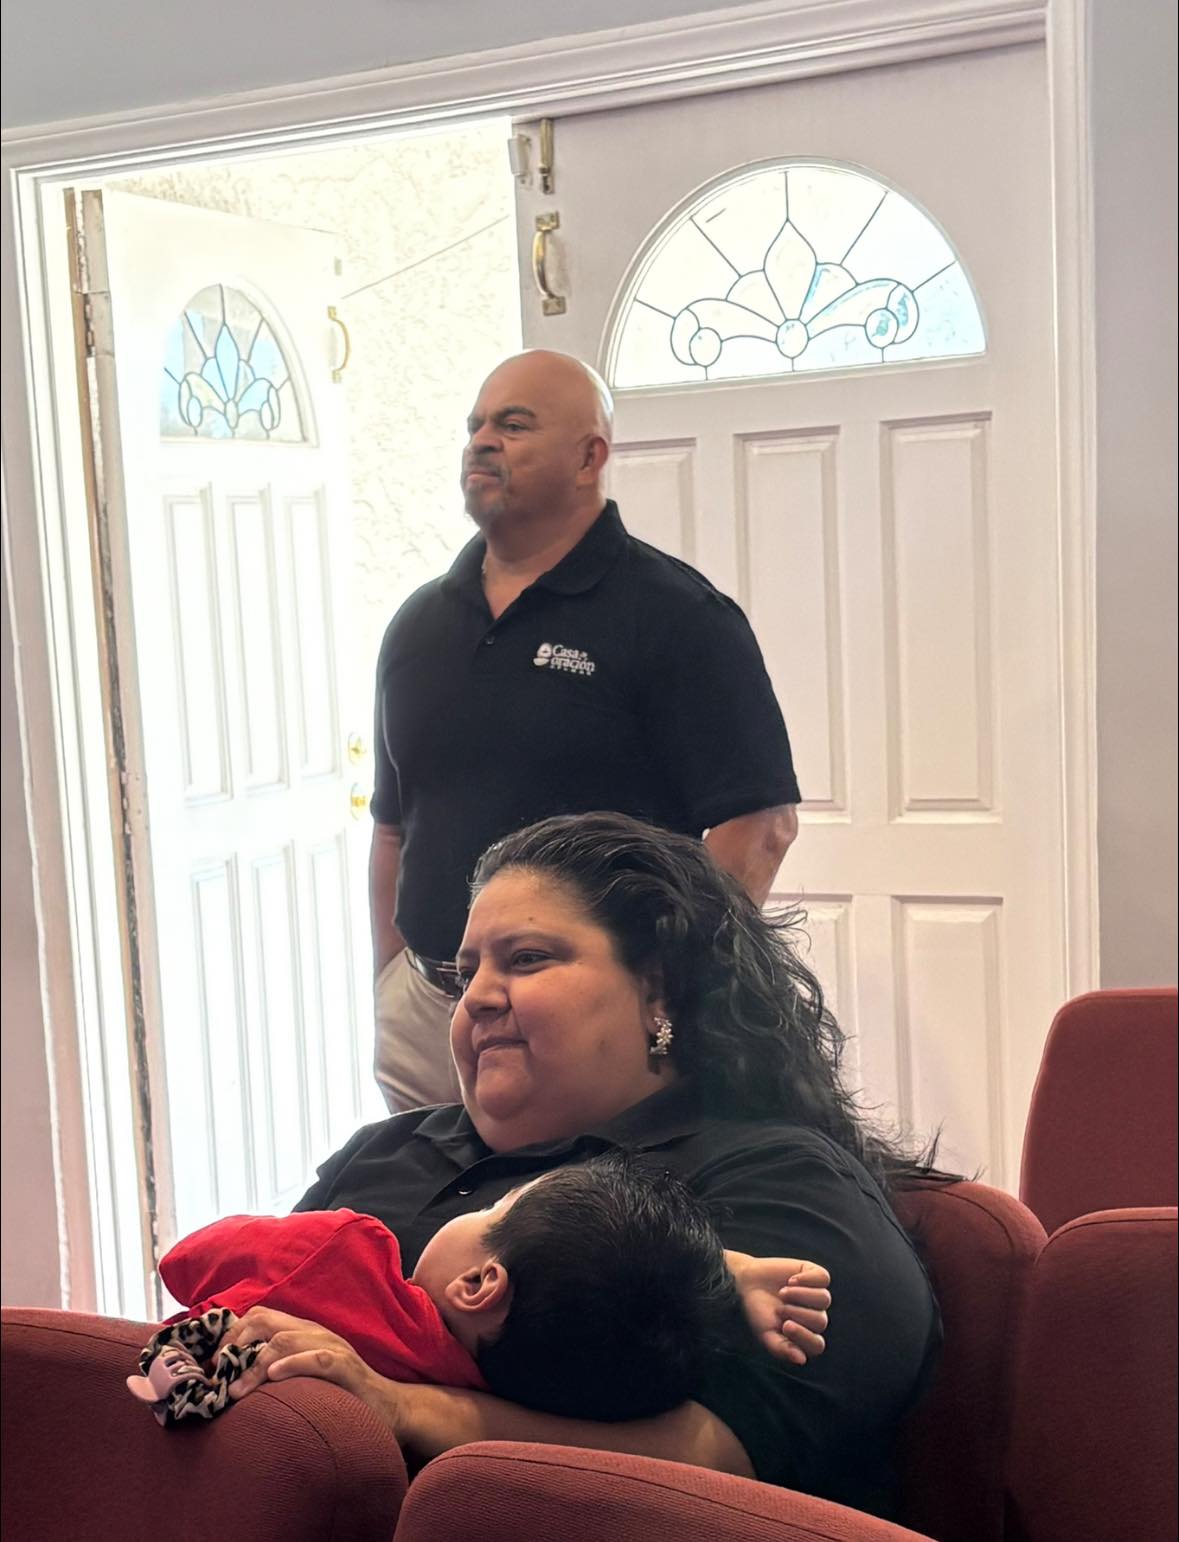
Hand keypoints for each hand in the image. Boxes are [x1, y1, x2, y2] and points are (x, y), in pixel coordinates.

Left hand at [217, 1306, 373, 1404]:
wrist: (391, 1408)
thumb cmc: (342, 1397)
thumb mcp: (305, 1380)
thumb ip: (277, 1374)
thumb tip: (234, 1386)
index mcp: (303, 1333)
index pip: (259, 1318)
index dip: (230, 1337)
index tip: (210, 1367)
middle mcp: (315, 1333)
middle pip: (266, 1320)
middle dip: (235, 1343)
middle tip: (216, 1375)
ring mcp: (332, 1347)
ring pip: (286, 1339)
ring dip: (255, 1363)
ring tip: (236, 1389)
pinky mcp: (347, 1368)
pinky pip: (318, 1358)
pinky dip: (294, 1364)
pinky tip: (274, 1376)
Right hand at [730, 1256, 831, 1364]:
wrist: (746, 1282)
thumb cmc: (758, 1312)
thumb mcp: (765, 1334)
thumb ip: (781, 1349)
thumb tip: (801, 1360)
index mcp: (805, 1336)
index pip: (817, 1345)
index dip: (804, 1336)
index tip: (785, 1326)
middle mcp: (814, 1316)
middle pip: (820, 1321)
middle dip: (797, 1313)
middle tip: (779, 1308)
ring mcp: (816, 1295)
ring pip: (824, 1299)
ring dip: (801, 1295)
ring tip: (783, 1292)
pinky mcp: (813, 1274)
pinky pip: (823, 1278)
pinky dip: (808, 1279)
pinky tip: (791, 1279)